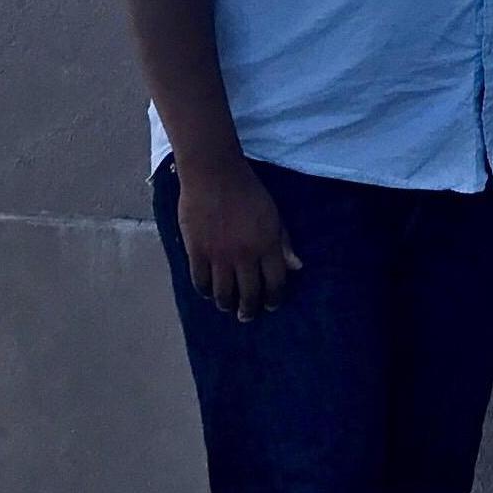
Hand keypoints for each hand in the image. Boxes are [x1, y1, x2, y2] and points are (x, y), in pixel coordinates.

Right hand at [177, 158, 301, 321]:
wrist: (214, 176)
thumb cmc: (249, 192)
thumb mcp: (275, 216)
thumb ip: (284, 243)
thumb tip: (296, 267)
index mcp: (268, 246)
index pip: (275, 283)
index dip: (273, 299)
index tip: (271, 306)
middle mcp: (245, 255)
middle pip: (248, 293)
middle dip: (249, 310)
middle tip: (247, 316)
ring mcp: (219, 255)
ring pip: (223, 293)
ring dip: (226, 304)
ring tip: (228, 307)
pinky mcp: (196, 251)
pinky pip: (200, 281)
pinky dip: (206, 291)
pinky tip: (209, 292)